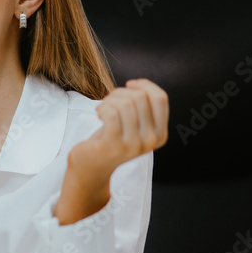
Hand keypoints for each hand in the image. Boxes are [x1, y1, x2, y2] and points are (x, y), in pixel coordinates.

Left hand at [54, 78, 168, 224]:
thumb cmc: (110, 140)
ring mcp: (132, 145)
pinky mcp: (112, 145)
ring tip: (102, 108)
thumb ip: (142, 108)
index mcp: (160, 135)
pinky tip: (98, 113)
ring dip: (109, 100)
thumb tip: (138, 84)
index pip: (160, 99)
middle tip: (109, 101)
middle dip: (121, 93)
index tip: (129, 85)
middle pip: (139, 98)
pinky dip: (102, 107)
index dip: (144, 85)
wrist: (91, 168)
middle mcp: (150, 141)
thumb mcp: (134, 126)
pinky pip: (111, 113)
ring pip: (125, 104)